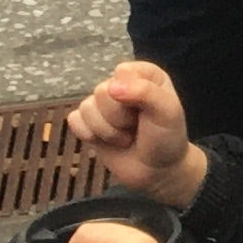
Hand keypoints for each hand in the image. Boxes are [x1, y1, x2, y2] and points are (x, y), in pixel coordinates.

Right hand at [66, 61, 207, 208]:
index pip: (122, 72)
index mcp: (144, 74)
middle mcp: (121, 84)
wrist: (157, 171)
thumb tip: (110, 87)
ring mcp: (102, 103)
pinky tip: (106, 141)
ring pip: (86, 107)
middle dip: (120, 118)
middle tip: (136, 128)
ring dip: (107, 131)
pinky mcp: (88, 122)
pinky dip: (89, 135)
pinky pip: (74, 120)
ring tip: (126, 136)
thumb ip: (145, 92)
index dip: (132, 95)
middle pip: (101, 92)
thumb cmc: (166, 138)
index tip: (147, 110)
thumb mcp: (168, 111)